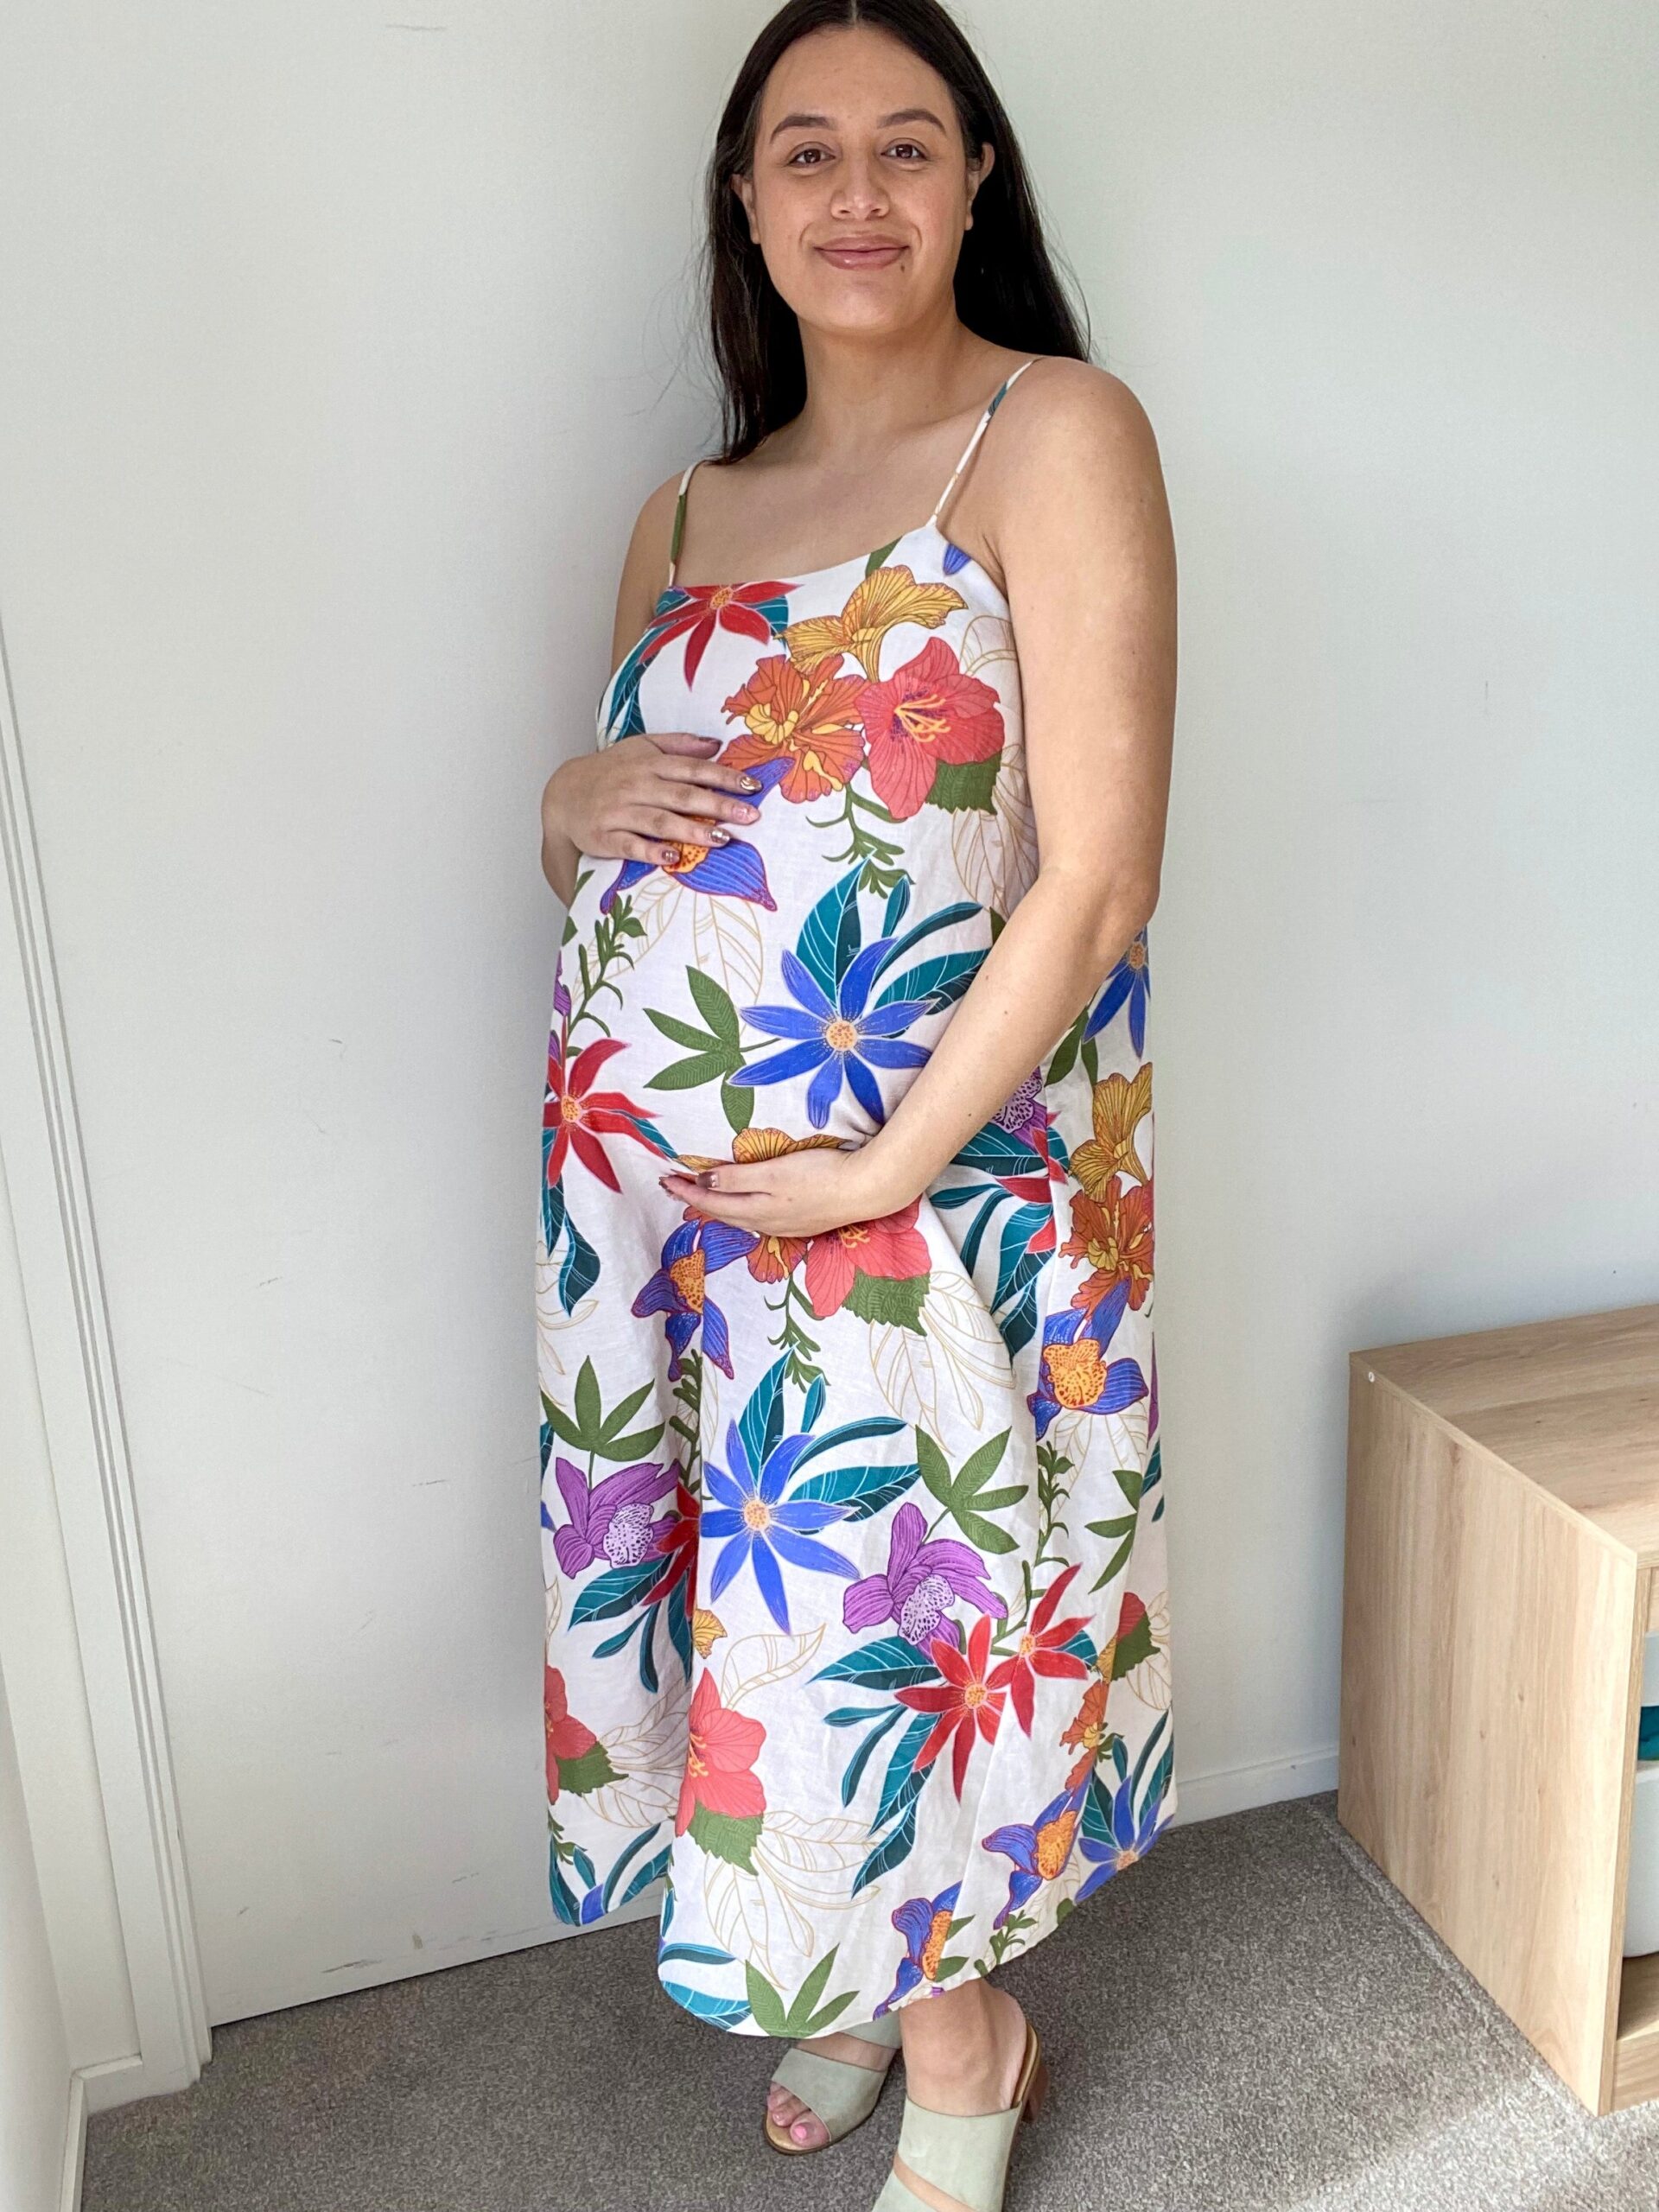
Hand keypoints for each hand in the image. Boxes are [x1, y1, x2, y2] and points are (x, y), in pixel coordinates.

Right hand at [543, 732, 761, 868]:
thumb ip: (678, 744)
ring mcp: (619, 811)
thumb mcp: (641, 747)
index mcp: (649, 764)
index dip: (723, 777)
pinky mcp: (605, 836)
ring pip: (659, 820)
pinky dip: (651, 851)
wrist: (562, 794)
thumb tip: (716, 743)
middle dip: (718, 806)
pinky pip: (630, 845)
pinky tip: (674, 858)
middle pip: (682, 795)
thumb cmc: (609, 771)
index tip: (752, 787)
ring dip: (691, 830)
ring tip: (721, 840)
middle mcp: (636, 785)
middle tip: (749, 816)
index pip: (693, 768)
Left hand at [658, 1140, 917, 1239]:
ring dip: (719, 1207)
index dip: (687, 1190)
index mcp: (757, 1211)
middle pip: (723, 1213)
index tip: (665, 1178)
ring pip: (741, 1218)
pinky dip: (742, 1210)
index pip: (711, 1202)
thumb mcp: (774, 1172)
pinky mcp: (802, 1221)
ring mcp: (785, 1225)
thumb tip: (703, 1183)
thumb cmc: (821, 1175)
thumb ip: (738, 1178)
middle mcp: (767, 1223)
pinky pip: (759, 1219)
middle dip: (697, 1200)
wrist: (866, 1190)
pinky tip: (745, 1205)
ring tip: (702, 1197)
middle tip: (675, 1185)